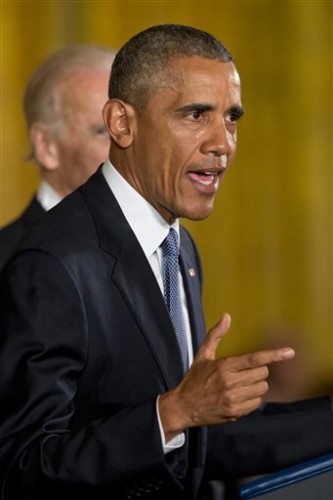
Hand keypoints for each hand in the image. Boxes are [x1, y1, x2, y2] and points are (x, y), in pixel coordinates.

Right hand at [159, 313, 294, 441]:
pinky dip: (252, 399)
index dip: (274, 355)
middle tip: (244, 373)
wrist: (184, 406)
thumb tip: (226, 316)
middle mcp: (230, 382)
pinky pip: (256, 403)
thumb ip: (216, 335)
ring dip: (256, 385)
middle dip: (257, 371)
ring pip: (262, 388)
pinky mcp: (235, 413)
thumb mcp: (202, 355)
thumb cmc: (194, 379)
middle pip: (262, 373)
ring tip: (241, 385)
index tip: (289, 352)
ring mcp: (233, 399)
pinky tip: (239, 397)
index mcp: (224, 366)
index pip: (254, 359)